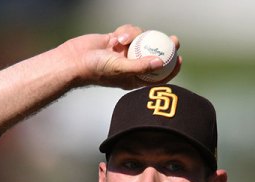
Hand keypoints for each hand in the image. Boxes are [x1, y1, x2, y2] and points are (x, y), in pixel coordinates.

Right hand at [64, 24, 181, 88]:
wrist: (74, 60)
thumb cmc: (97, 70)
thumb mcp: (121, 69)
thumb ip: (141, 66)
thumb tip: (162, 63)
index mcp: (135, 78)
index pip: (158, 76)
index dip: (171, 68)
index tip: (180, 59)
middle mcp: (131, 65)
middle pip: (154, 55)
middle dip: (166, 47)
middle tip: (175, 40)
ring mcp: (124, 52)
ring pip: (141, 39)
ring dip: (133, 36)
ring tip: (119, 41)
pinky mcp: (116, 40)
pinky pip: (128, 31)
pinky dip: (124, 31)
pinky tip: (115, 37)